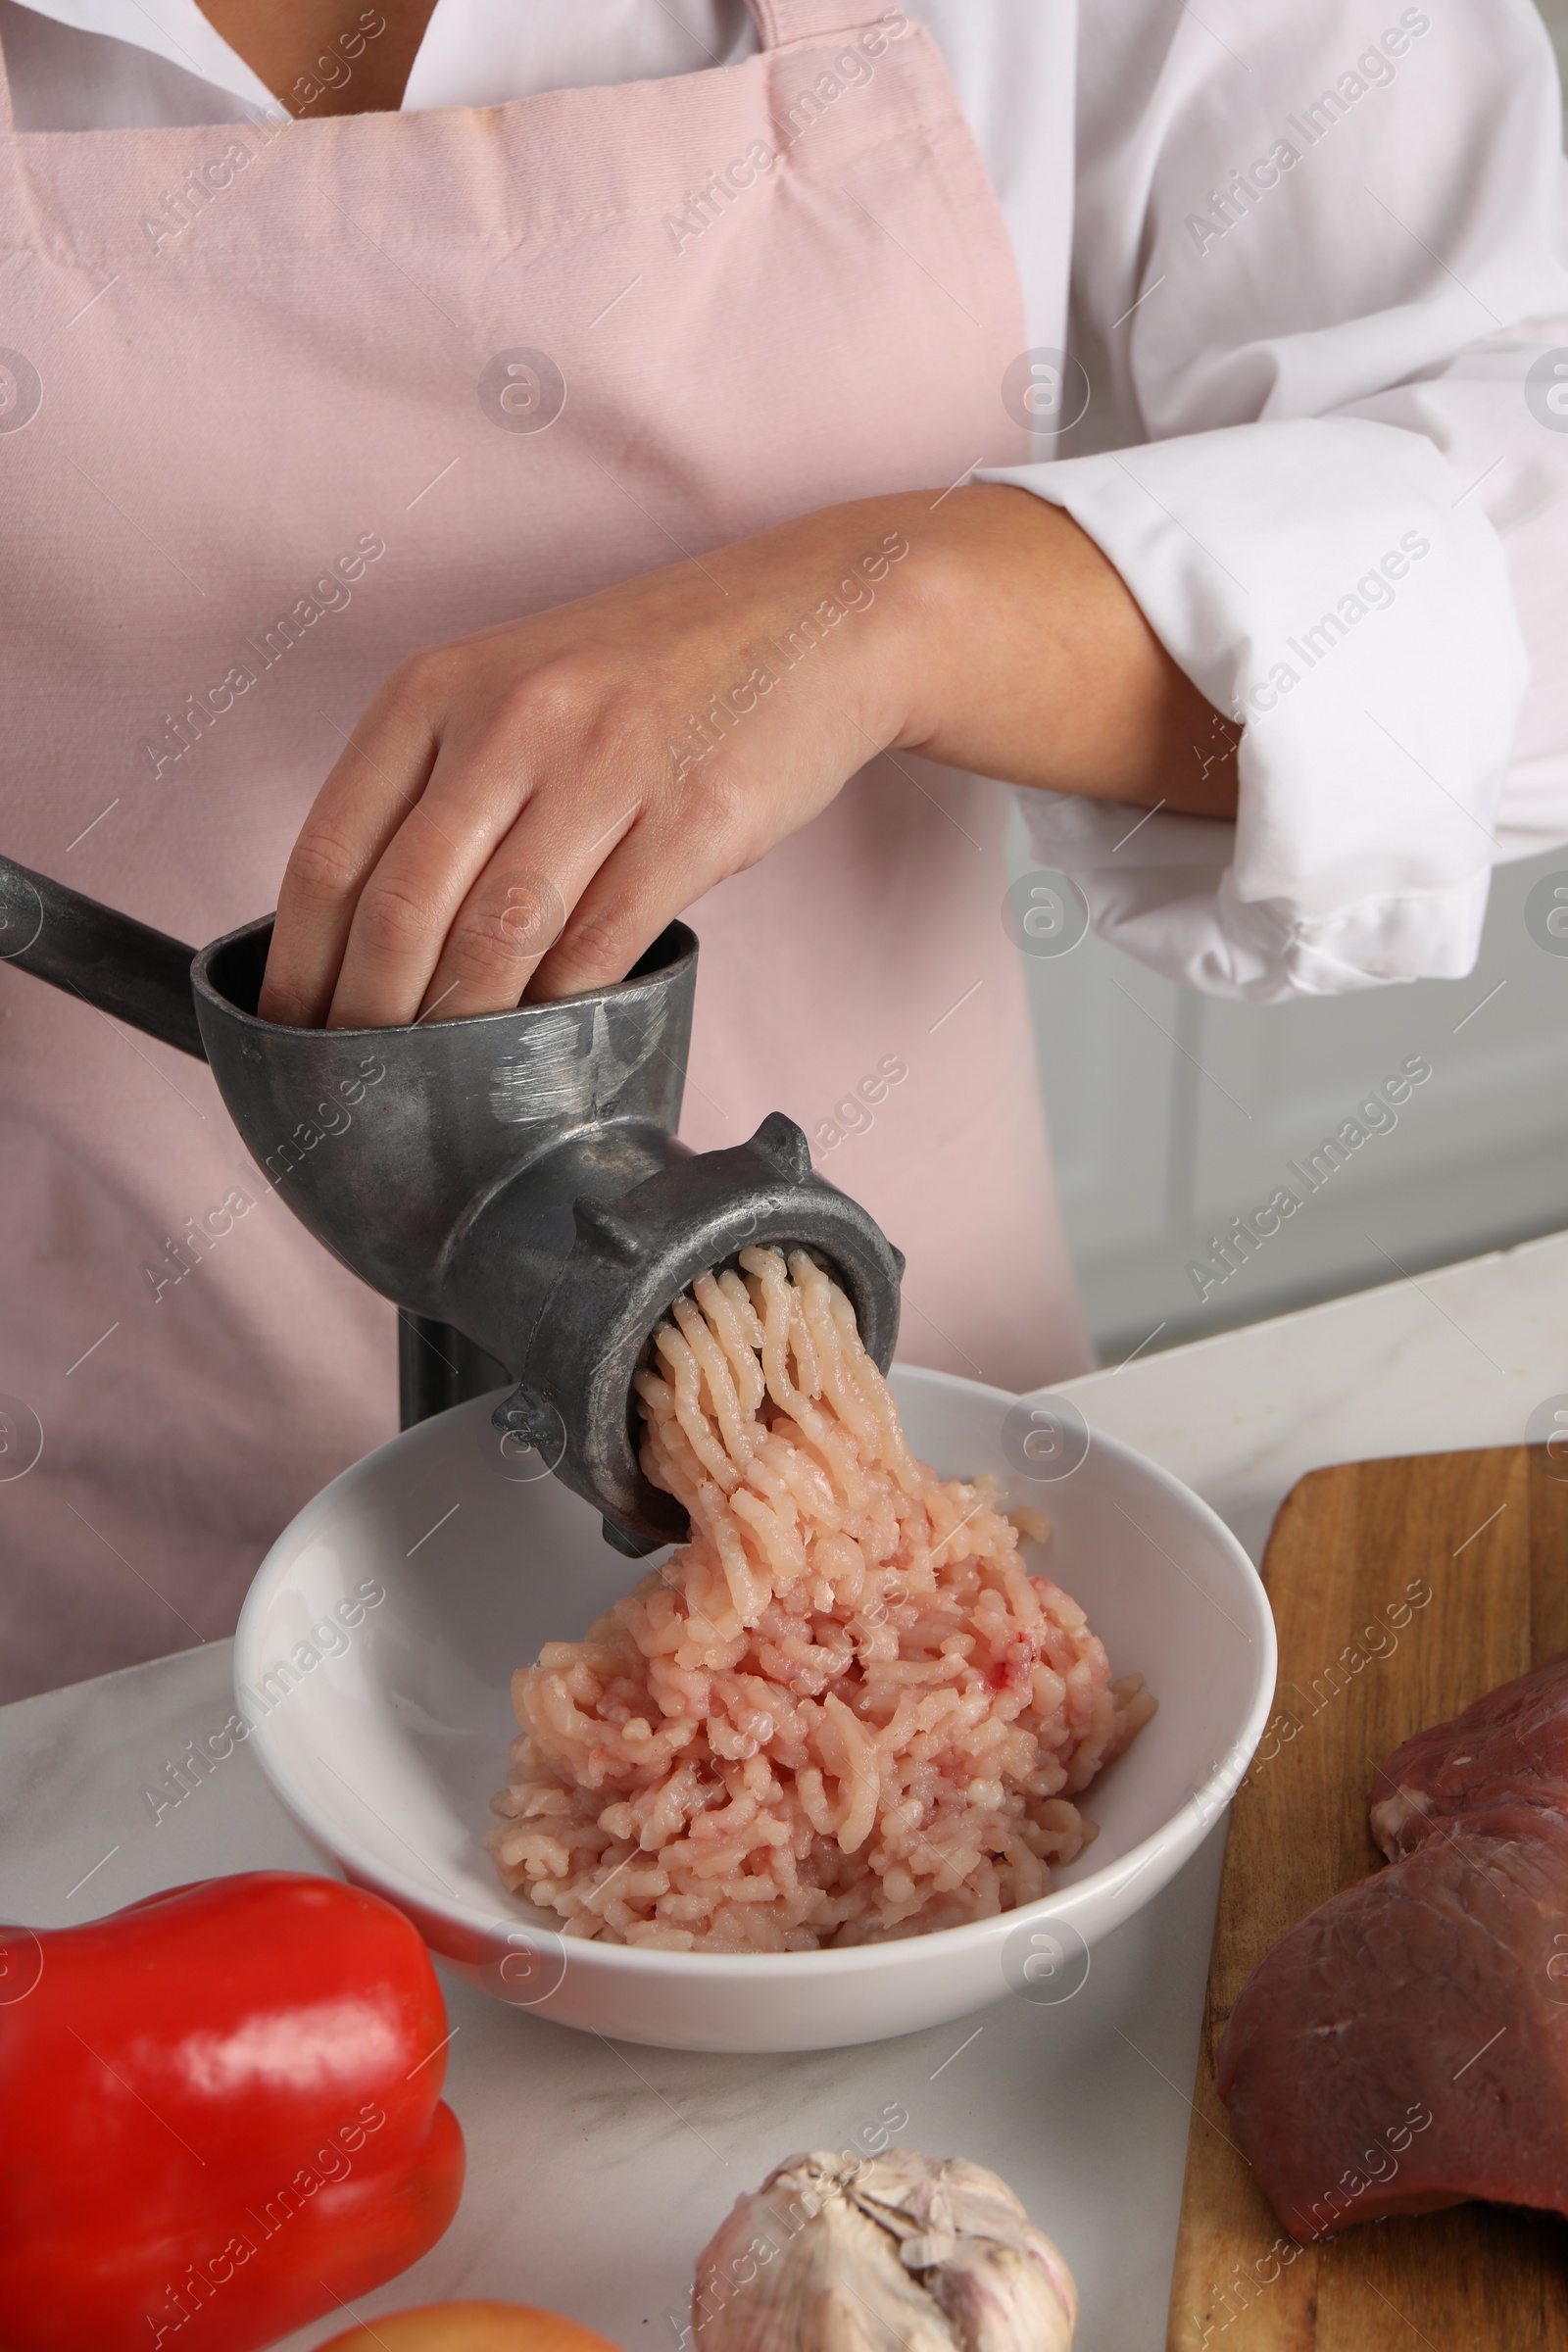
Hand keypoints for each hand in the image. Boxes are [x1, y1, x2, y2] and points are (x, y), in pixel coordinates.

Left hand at [258, 488, 1236, 1029]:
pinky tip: (549, 1048)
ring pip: (499, 940)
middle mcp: (512, 719)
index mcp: (440, 688)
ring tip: (447, 1087)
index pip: (330, 852)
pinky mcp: (694, 821)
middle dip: (370, 1022)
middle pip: (403, 909)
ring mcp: (606, 768)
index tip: (293, 1033)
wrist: (818, 618)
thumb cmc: (654, 672)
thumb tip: (369, 935)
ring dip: (463, 1033)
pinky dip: (565, 1014)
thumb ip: (440, 784)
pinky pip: (603, 948)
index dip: (300, 965)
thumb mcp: (518, 688)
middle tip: (364, 1090)